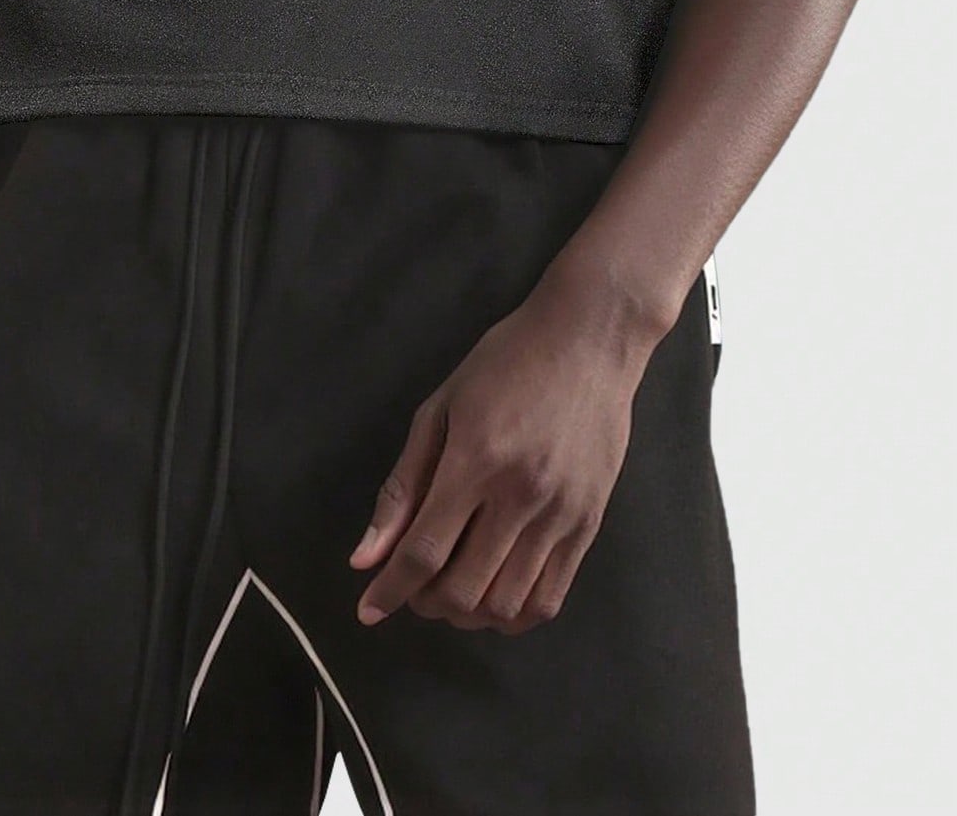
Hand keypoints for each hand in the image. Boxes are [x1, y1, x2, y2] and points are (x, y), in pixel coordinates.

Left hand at [350, 265, 658, 634]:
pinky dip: (513, 615)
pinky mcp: (590, 524)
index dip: (389, 591)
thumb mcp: (440, 408)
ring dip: (468, 614)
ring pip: (507, 606)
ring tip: (451, 588)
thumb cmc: (505, 364)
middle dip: (425, 603)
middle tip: (413, 585)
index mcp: (476, 461)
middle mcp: (521, 496)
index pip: (424, 551)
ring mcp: (562, 515)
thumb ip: (403, 485)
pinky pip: (550, 599)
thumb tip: (365, 555)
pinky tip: (493, 593)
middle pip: (464, 589)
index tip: (367, 610)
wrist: (588, 341)